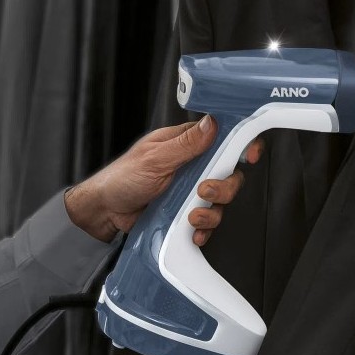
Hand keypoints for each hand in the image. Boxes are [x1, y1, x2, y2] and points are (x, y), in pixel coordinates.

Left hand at [65, 116, 263, 244]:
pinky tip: (192, 231)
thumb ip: (186, 144)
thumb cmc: (122, 178)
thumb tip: (213, 124)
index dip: (242, 144)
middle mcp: (194, 166)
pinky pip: (208, 221)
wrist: (106, 213)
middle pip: (230, 174)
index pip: (224, 138)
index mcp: (187, 144)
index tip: (249, 154)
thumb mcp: (154, 158)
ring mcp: (192, 190)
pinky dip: (203, 229)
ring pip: (222, 201)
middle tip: (204, 191)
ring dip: (211, 212)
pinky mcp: (188, 211)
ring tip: (191, 215)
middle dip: (223, 187)